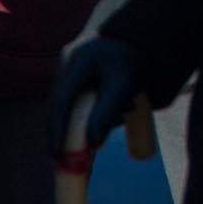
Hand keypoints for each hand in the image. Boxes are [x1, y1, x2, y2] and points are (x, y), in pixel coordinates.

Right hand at [48, 37, 145, 154]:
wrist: (146, 43)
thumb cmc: (135, 61)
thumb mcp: (124, 87)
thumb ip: (107, 113)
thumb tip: (91, 144)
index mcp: (79, 60)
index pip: (61, 100)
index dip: (56, 129)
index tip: (56, 153)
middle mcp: (70, 64)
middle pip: (62, 106)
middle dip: (66, 133)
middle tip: (67, 160)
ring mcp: (72, 70)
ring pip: (71, 106)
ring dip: (83, 123)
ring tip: (111, 124)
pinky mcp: (79, 78)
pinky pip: (79, 102)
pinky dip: (90, 114)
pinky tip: (116, 110)